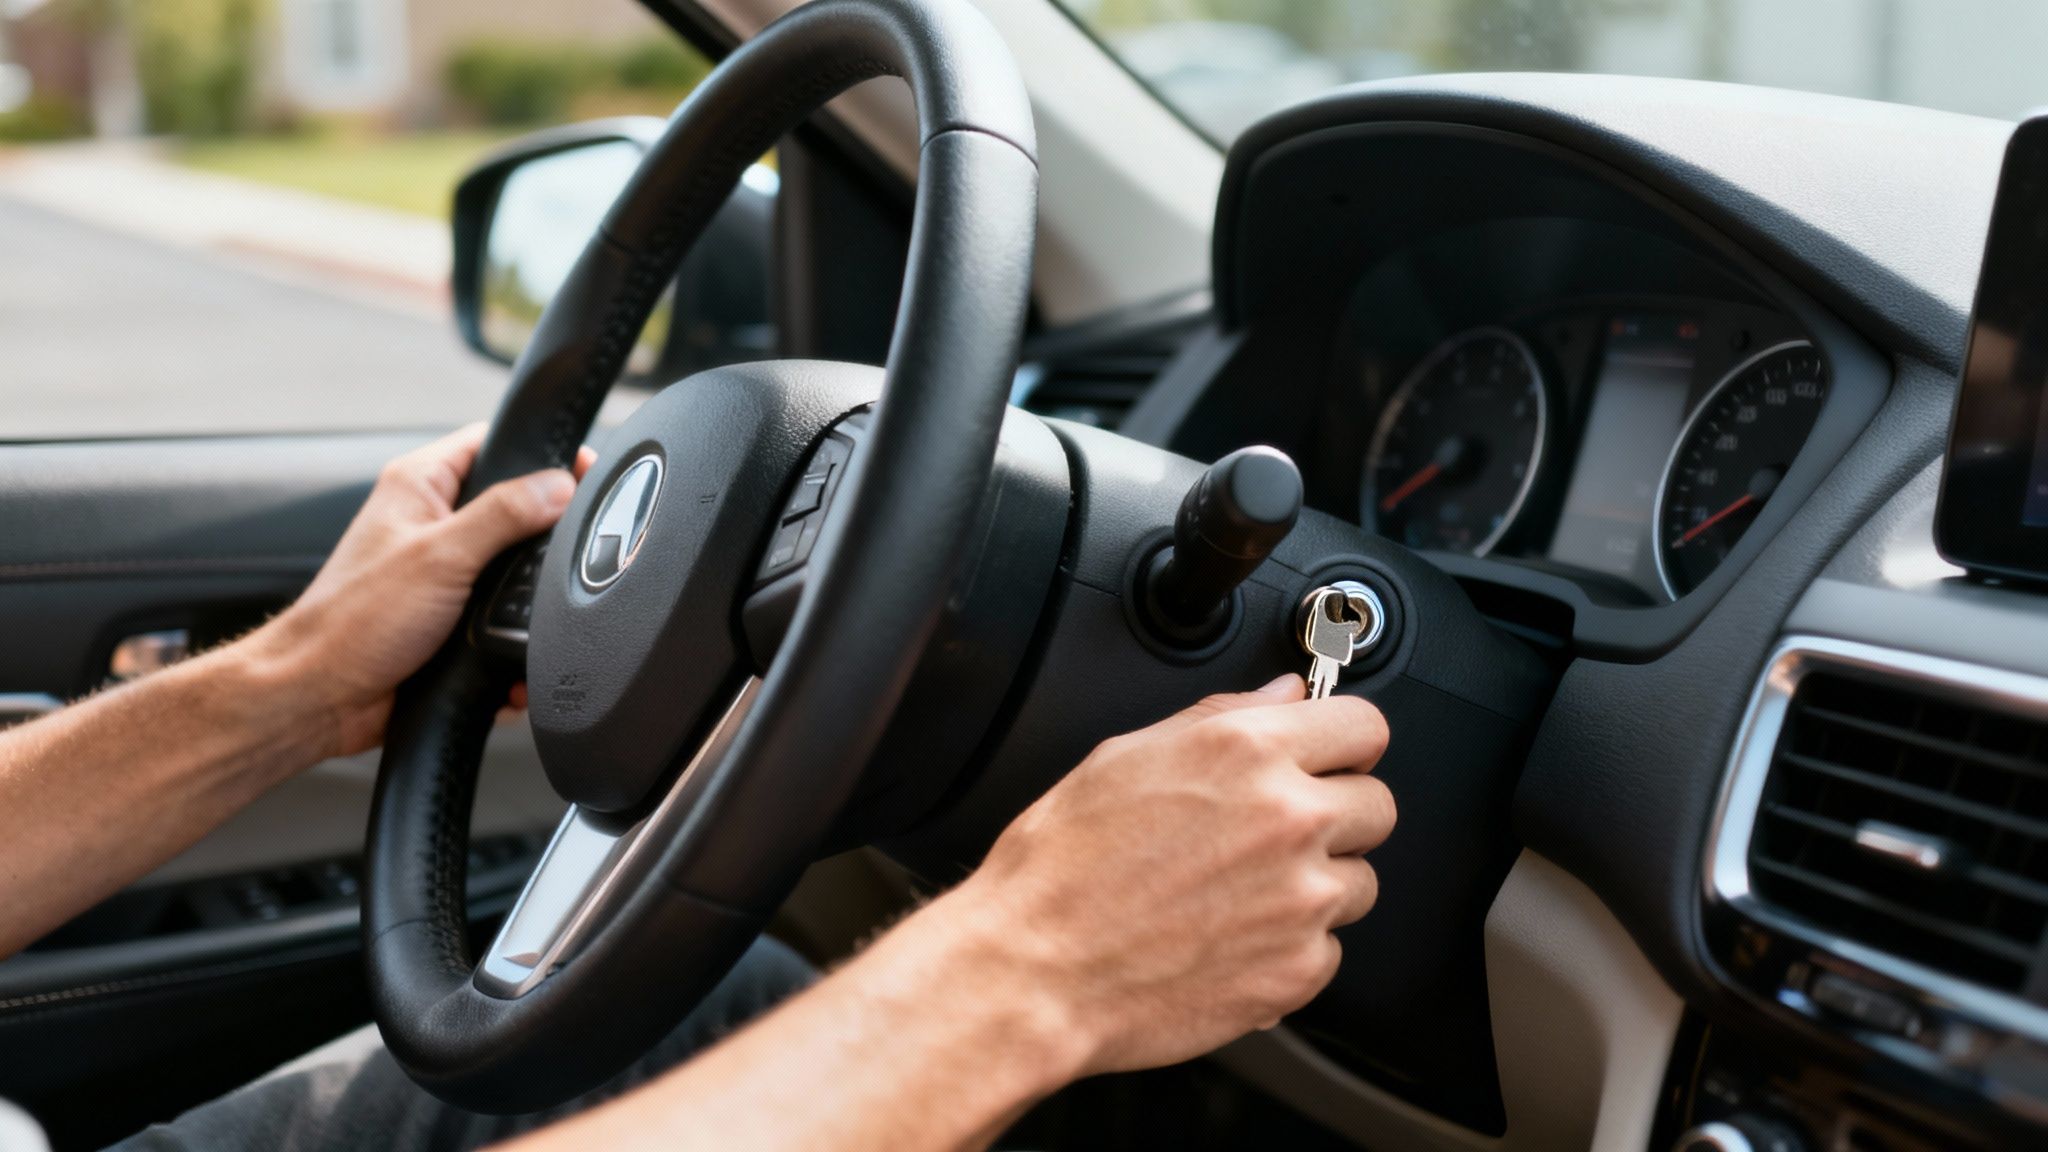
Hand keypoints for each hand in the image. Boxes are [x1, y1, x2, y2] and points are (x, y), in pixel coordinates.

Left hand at [253, 425, 591, 756]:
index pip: (492, 443)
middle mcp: (430, 524)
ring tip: (531, 615)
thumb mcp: (441, 556)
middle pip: (513, 510)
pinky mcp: (449, 620)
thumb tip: (559, 486)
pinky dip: (512, 644)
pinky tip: (513, 662)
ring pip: (511, 573)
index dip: (540, 453)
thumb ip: (503, 515)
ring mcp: (441, 574)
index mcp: (419, 487)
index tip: (581, 470)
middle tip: (562, 550)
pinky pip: (500, 622)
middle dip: (540, 540)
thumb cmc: (353, 621)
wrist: (322, 698)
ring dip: (525, 602)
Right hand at [946, 675, 1393, 1075]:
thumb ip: (1223, 716)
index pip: (1365, 726)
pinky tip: (1231, 939)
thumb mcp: (1126, 755)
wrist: (1034, 969)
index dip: (1346, 742)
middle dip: (1338, 815)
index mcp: (1248, 752)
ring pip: (1359, 883)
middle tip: (1278, 834)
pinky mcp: (1298, 969)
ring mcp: (1302, 900)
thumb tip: (1282, 696)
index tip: (1334, 758)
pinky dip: (1292, 948)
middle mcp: (1289, 820)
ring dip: (1318, 885)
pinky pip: (1329, 949)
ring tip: (1241, 893)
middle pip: (1379, 806)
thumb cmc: (1061, 867)